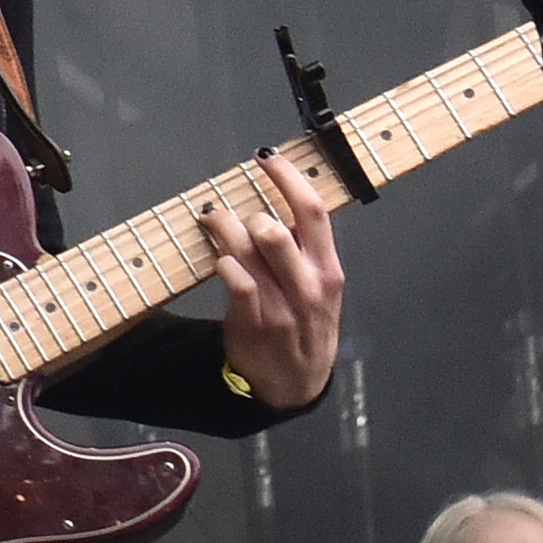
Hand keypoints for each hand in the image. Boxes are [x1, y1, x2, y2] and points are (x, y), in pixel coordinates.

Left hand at [201, 151, 344, 407]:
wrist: (295, 384)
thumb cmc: (305, 327)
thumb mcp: (321, 287)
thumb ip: (307, 249)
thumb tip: (280, 199)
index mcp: (329, 270)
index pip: (313, 211)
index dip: (287, 178)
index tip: (266, 158)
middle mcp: (309, 286)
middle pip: (277, 229)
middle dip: (251, 213)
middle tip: (236, 211)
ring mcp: (281, 306)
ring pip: (249, 250)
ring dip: (225, 229)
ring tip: (214, 223)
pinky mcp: (253, 322)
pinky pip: (234, 279)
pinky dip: (223, 263)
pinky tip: (220, 261)